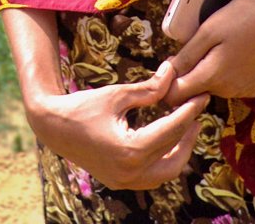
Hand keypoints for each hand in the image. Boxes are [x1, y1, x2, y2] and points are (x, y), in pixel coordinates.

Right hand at [25, 59, 207, 190]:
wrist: (52, 127)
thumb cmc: (82, 107)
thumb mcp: (117, 94)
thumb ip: (149, 88)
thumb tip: (173, 73)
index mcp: (130, 151)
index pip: (171, 130)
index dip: (189, 110)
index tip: (202, 96)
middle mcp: (130, 172)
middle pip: (175, 156)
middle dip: (189, 134)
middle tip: (196, 111)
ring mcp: (125, 182)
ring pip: (167, 172)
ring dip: (180, 150)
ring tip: (185, 125)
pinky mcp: (120, 182)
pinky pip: (152, 176)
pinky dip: (164, 159)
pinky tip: (167, 139)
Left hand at [165, 0, 254, 106]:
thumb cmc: (243, 18)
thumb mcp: (207, 31)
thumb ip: (186, 56)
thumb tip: (168, 73)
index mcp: (213, 77)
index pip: (176, 96)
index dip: (168, 82)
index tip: (171, 64)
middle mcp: (228, 91)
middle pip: (195, 91)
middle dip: (191, 72)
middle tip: (200, 45)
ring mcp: (243, 91)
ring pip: (212, 87)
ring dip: (209, 71)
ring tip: (220, 45)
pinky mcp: (254, 88)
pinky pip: (230, 85)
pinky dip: (226, 72)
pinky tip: (235, 52)